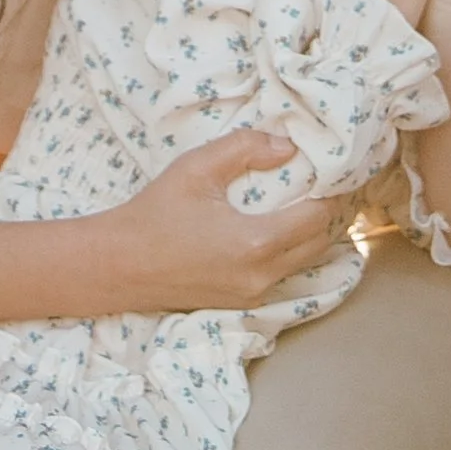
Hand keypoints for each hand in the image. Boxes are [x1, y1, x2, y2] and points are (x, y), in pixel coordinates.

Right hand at [98, 132, 343, 312]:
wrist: (118, 265)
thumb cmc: (154, 213)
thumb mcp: (196, 168)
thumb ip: (245, 148)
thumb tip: (287, 147)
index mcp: (255, 243)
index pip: (318, 217)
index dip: (331, 191)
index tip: (332, 169)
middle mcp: (261, 276)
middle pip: (320, 243)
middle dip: (329, 213)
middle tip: (327, 183)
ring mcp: (252, 295)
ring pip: (304, 262)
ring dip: (312, 234)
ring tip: (308, 201)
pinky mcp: (241, 302)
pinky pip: (281, 274)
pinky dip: (291, 251)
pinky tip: (280, 228)